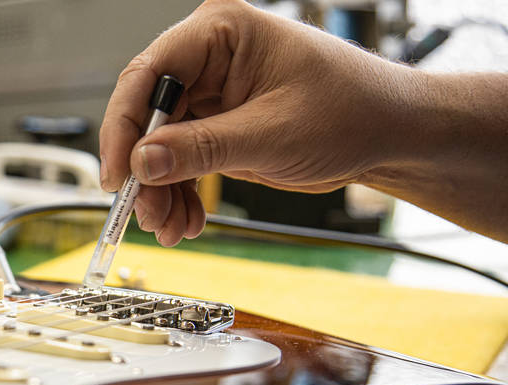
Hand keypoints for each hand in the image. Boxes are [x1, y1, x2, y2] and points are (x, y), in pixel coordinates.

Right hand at [99, 0, 414, 246]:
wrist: (388, 134)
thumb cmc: (352, 109)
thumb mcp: (272, 134)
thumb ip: (202, 149)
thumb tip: (142, 162)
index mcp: (221, 34)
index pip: (149, 74)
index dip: (125, 126)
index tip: (119, 173)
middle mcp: (208, 59)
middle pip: (147, 114)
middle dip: (144, 171)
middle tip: (144, 212)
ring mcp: (210, 95)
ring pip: (158, 146)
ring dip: (160, 191)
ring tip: (170, 227)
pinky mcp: (217, 127)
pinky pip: (180, 162)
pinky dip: (179, 194)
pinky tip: (186, 219)